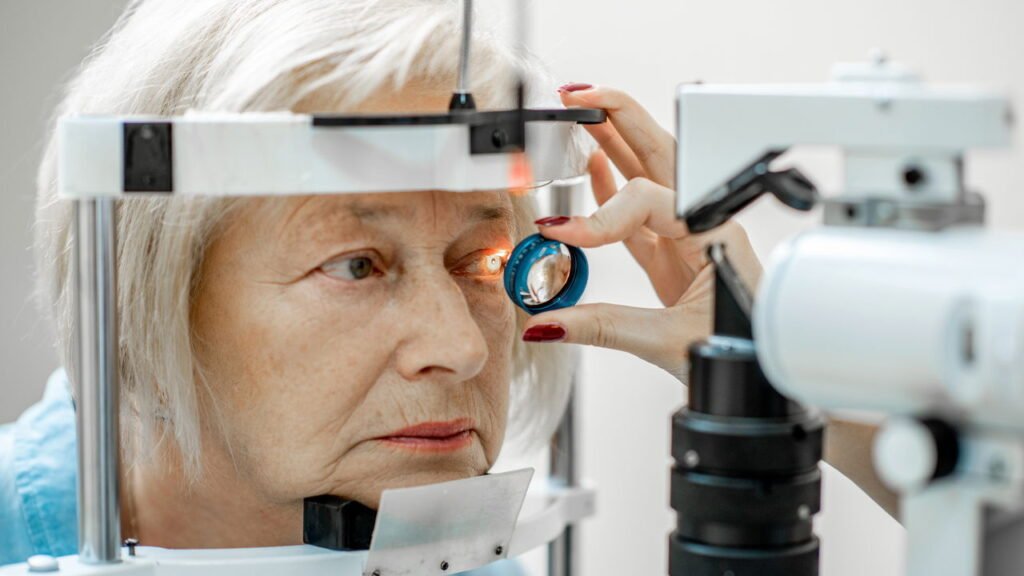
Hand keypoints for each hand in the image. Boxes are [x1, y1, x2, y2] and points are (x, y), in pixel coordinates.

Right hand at [521, 84, 761, 382]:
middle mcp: (702, 224)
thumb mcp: (668, 341)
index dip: (598, 214)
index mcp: (713, 233)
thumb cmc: (742, 354)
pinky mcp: (673, 258)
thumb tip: (547, 324)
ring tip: (580, 116)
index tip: (558, 234)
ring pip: (646, 178)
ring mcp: (686, 238)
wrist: (765, 375)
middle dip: (619, 117)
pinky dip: (614, 189)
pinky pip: (639, 214)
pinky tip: (596, 167)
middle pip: (658, 153)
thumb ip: (602, 328)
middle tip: (579, 96)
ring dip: (613, 144)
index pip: (648, 200)